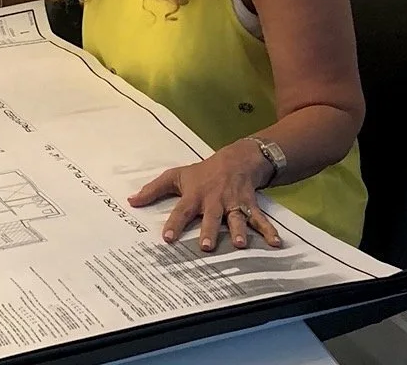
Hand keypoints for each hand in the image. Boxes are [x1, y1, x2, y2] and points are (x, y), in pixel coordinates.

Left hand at [129, 140, 281, 252]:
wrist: (236, 159)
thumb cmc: (202, 172)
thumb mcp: (176, 176)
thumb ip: (153, 190)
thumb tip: (131, 201)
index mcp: (195, 195)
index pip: (182, 210)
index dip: (174, 224)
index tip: (167, 239)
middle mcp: (214, 200)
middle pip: (211, 217)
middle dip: (209, 231)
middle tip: (207, 247)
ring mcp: (233, 203)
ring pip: (236, 219)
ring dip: (239, 231)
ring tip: (240, 245)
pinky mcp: (249, 205)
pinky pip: (260, 219)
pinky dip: (269, 230)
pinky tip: (276, 243)